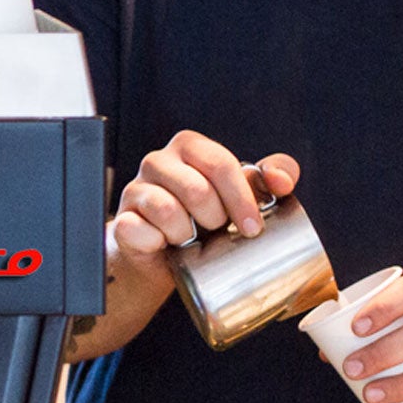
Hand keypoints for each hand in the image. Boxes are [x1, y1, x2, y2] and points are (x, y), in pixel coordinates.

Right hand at [107, 131, 300, 272]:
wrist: (164, 256)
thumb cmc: (204, 220)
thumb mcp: (240, 196)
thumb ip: (267, 180)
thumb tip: (281, 180)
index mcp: (189, 147)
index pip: (220, 164)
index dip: (241, 198)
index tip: (253, 227)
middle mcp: (158, 161)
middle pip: (196, 189)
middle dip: (214, 219)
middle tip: (216, 231)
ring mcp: (135, 189)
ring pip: (168, 211)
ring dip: (186, 234)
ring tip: (190, 238)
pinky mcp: (121, 219)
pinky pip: (141, 230)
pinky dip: (159, 243)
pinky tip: (165, 245)